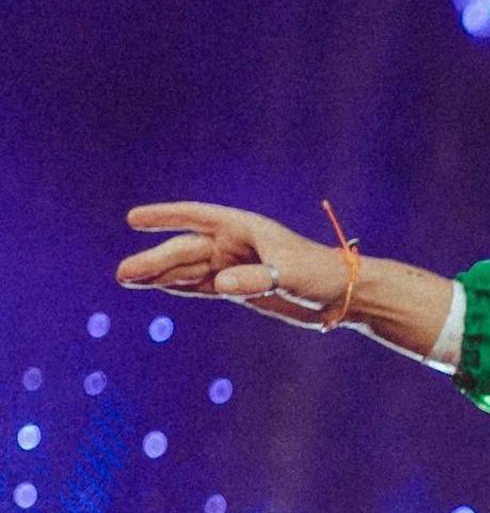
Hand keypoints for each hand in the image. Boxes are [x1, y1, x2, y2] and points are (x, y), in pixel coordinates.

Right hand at [118, 201, 350, 329]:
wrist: (342, 295)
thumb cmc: (321, 274)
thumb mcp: (290, 274)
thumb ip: (256, 278)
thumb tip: (220, 283)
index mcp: (244, 228)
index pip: (196, 217)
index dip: (165, 217)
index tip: (134, 219)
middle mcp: (235, 245)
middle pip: (186, 250)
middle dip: (155, 261)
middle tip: (124, 274)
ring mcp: (234, 267)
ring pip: (188, 269)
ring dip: (159, 275)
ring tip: (126, 280)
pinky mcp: (239, 289)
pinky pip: (201, 285)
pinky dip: (179, 287)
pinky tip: (155, 287)